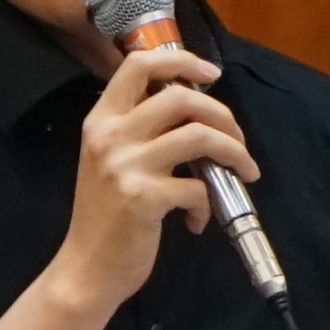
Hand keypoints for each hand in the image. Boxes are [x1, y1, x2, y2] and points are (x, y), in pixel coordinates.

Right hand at [47, 39, 254, 310]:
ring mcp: (126, 166)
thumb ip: (140, 130)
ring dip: (233, 153)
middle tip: (237, 141)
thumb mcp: (109, 161)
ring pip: (199, 136)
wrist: (87, 269)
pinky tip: (196, 220)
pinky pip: (198, 188)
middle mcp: (110, 136)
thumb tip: (196, 111)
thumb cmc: (105, 215)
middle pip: (181, 97)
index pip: (139, 64)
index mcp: (101, 120)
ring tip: (242, 173)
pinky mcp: (144, 199)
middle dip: (223, 115)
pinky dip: (208, 204)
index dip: (182, 60)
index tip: (211, 73)